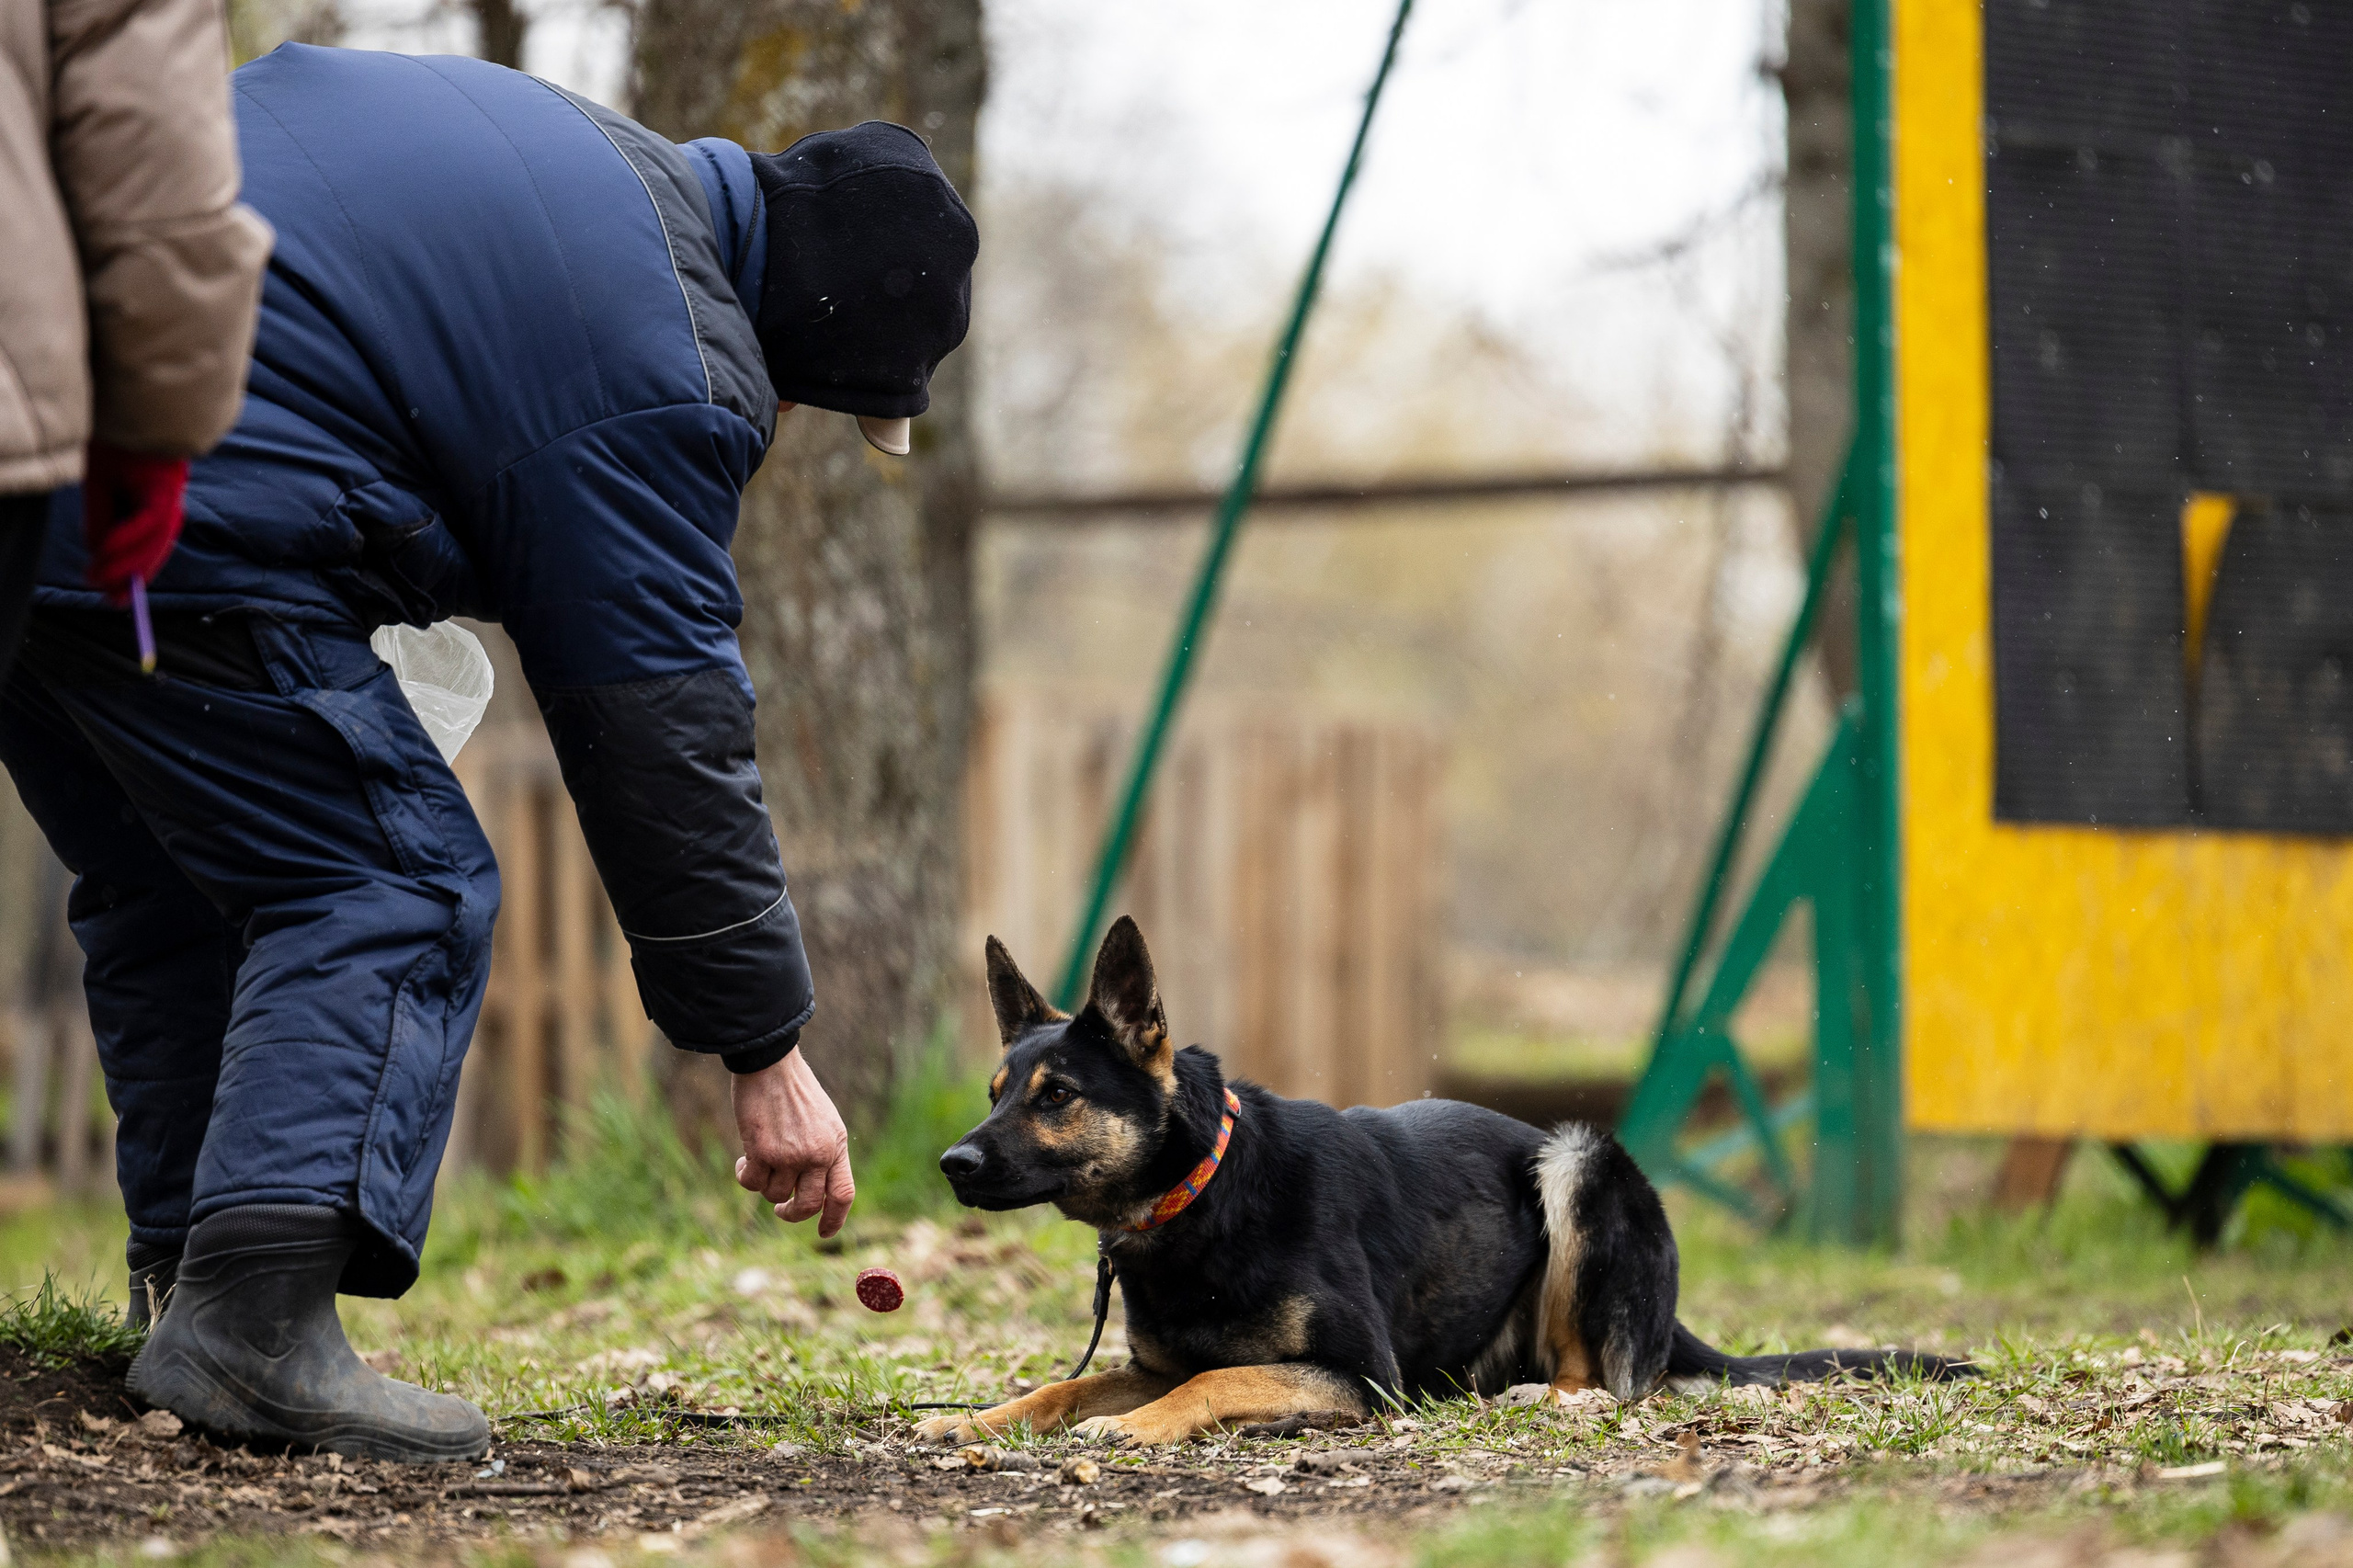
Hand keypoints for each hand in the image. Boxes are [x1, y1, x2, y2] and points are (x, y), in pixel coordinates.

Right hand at [82, 442, 188, 604]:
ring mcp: (169, 490)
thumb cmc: (113, 436)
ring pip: (155, 538)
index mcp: (154, 497)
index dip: (133, 571)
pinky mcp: (166, 483)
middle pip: (156, 545)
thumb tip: (99, 554)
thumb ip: (103, 517)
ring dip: (127, 563)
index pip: (149, 543)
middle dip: (134, 576)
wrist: (128, 399)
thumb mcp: (100, 483)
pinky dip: (129, 538)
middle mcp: (167, 497)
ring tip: (100, 580)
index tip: (116, 596)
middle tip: (113, 601)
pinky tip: (107, 551)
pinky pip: (150, 519)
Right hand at [731, 1048, 853, 1236]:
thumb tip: (813, 1188)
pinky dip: (744, 1176)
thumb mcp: (823, 1120)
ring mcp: (790, 1155)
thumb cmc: (795, 1089)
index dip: (835, 1219)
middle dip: (791, 1214)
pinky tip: (742, 1161)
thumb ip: (823, 1152)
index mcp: (835, 1146)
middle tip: (781, 1210)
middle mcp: (817, 1154)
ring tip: (759, 1160)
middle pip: (808, 1205)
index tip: (823, 1233)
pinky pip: (751, 1183)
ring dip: (764, 1184)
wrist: (771, 1064)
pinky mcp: (762, 1152)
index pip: (843, 1193)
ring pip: (775, 1194)